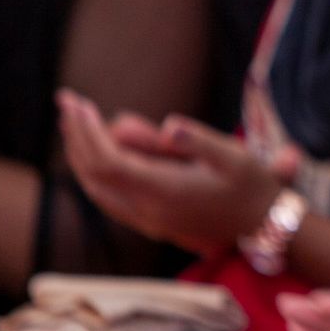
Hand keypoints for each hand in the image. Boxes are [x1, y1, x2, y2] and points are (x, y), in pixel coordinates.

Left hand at [57, 90, 280, 255]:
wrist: (261, 228)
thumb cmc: (251, 187)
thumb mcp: (233, 157)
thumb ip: (198, 140)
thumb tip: (168, 123)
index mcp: (163, 191)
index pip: (107, 162)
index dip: (87, 132)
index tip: (79, 103)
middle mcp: (147, 210)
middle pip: (93, 175)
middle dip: (76, 137)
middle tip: (68, 102)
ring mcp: (146, 220)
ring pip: (97, 189)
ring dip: (80, 155)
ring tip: (74, 122)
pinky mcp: (150, 222)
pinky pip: (108, 197)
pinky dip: (94, 171)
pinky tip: (95, 152)